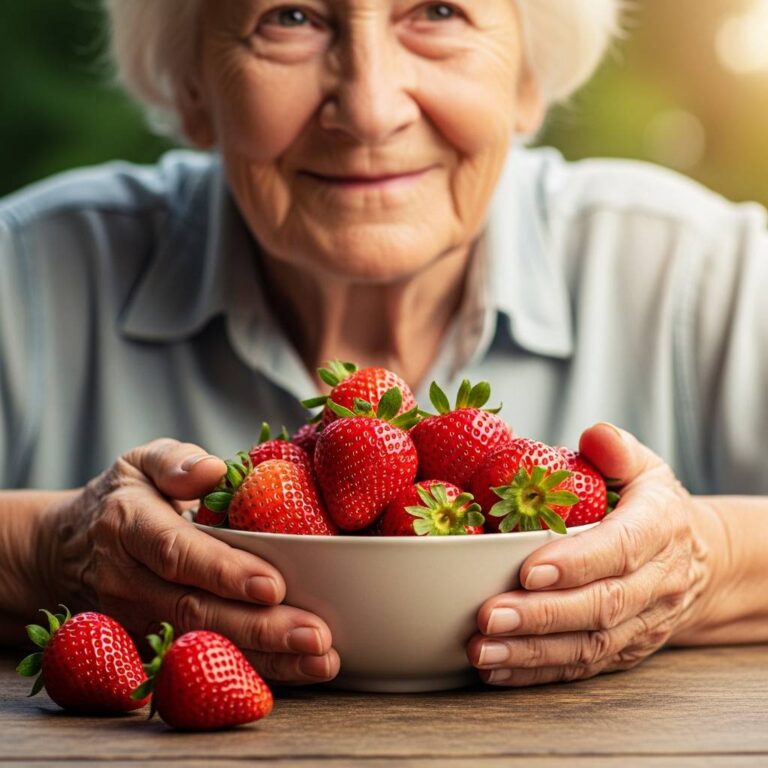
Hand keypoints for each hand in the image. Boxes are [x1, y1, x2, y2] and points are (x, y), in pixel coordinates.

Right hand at [42, 439, 339, 684]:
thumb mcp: (141, 463)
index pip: (177, 553)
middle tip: (316, 635)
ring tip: (320, 659)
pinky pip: (200, 663)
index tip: (272, 585)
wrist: (66, 550)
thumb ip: (175, 462)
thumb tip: (212, 470)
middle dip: (260, 628)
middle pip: (195, 610)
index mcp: (130, 526)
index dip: (224, 572)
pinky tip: (296, 669)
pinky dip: (250, 670)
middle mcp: (128, 581)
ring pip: (202, 646)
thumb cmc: (123, 499)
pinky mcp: (145, 647)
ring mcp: (134, 621)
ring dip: (265, 658)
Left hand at [467, 423, 712, 685]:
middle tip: (489, 616)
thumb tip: (593, 435)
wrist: (698, 562)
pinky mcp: (624, 649)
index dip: (577, 563)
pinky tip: (496, 669)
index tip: (529, 569)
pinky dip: (537, 672)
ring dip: (533, 651)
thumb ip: (619, 450)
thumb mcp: (646, 468)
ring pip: (589, 644)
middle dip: (542, 614)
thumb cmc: (655, 508)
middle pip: (600, 605)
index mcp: (659, 529)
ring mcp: (642, 623)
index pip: (620, 549)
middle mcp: (655, 582)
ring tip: (483, 649)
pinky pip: (582, 667)